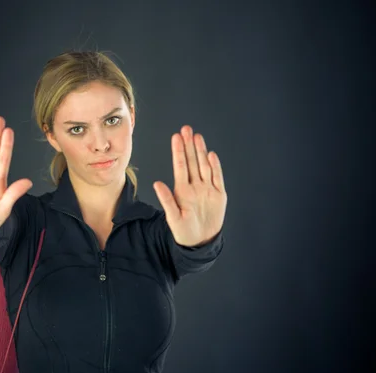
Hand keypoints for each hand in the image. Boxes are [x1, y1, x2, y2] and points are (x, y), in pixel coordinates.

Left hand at [153, 125, 226, 246]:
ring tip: (197, 137)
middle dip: (189, 145)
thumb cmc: (184, 231)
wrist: (200, 241)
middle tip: (186, 129)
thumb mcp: (173, 217)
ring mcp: (207, 189)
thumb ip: (166, 200)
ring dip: (201, 152)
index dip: (179, 151)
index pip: (180, 166)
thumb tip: (157, 183)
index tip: (176, 137)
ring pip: (204, 166)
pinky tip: (211, 155)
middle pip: (192, 162)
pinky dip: (215, 167)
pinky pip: (217, 178)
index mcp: (182, 190)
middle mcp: (195, 186)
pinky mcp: (218, 195)